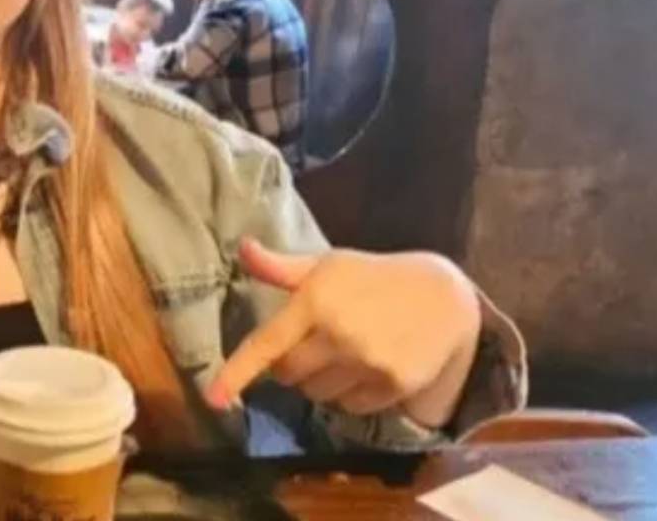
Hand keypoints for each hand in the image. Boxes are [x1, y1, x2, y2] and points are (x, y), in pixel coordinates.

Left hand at [206, 238, 481, 427]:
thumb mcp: (328, 265)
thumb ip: (282, 268)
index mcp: (314, 301)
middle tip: (313, 344)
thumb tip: (243, 248)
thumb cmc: (373, 277)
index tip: (213, 399)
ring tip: (343, 353)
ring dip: (320, 382)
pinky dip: (350, 395)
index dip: (237, 373)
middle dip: (291, 365)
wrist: (443, 296)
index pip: (267, 344)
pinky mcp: (393, 384)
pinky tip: (367, 368)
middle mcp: (337, 334)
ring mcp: (367, 361)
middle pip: (289, 375)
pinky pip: (350, 408)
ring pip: (318, 394)